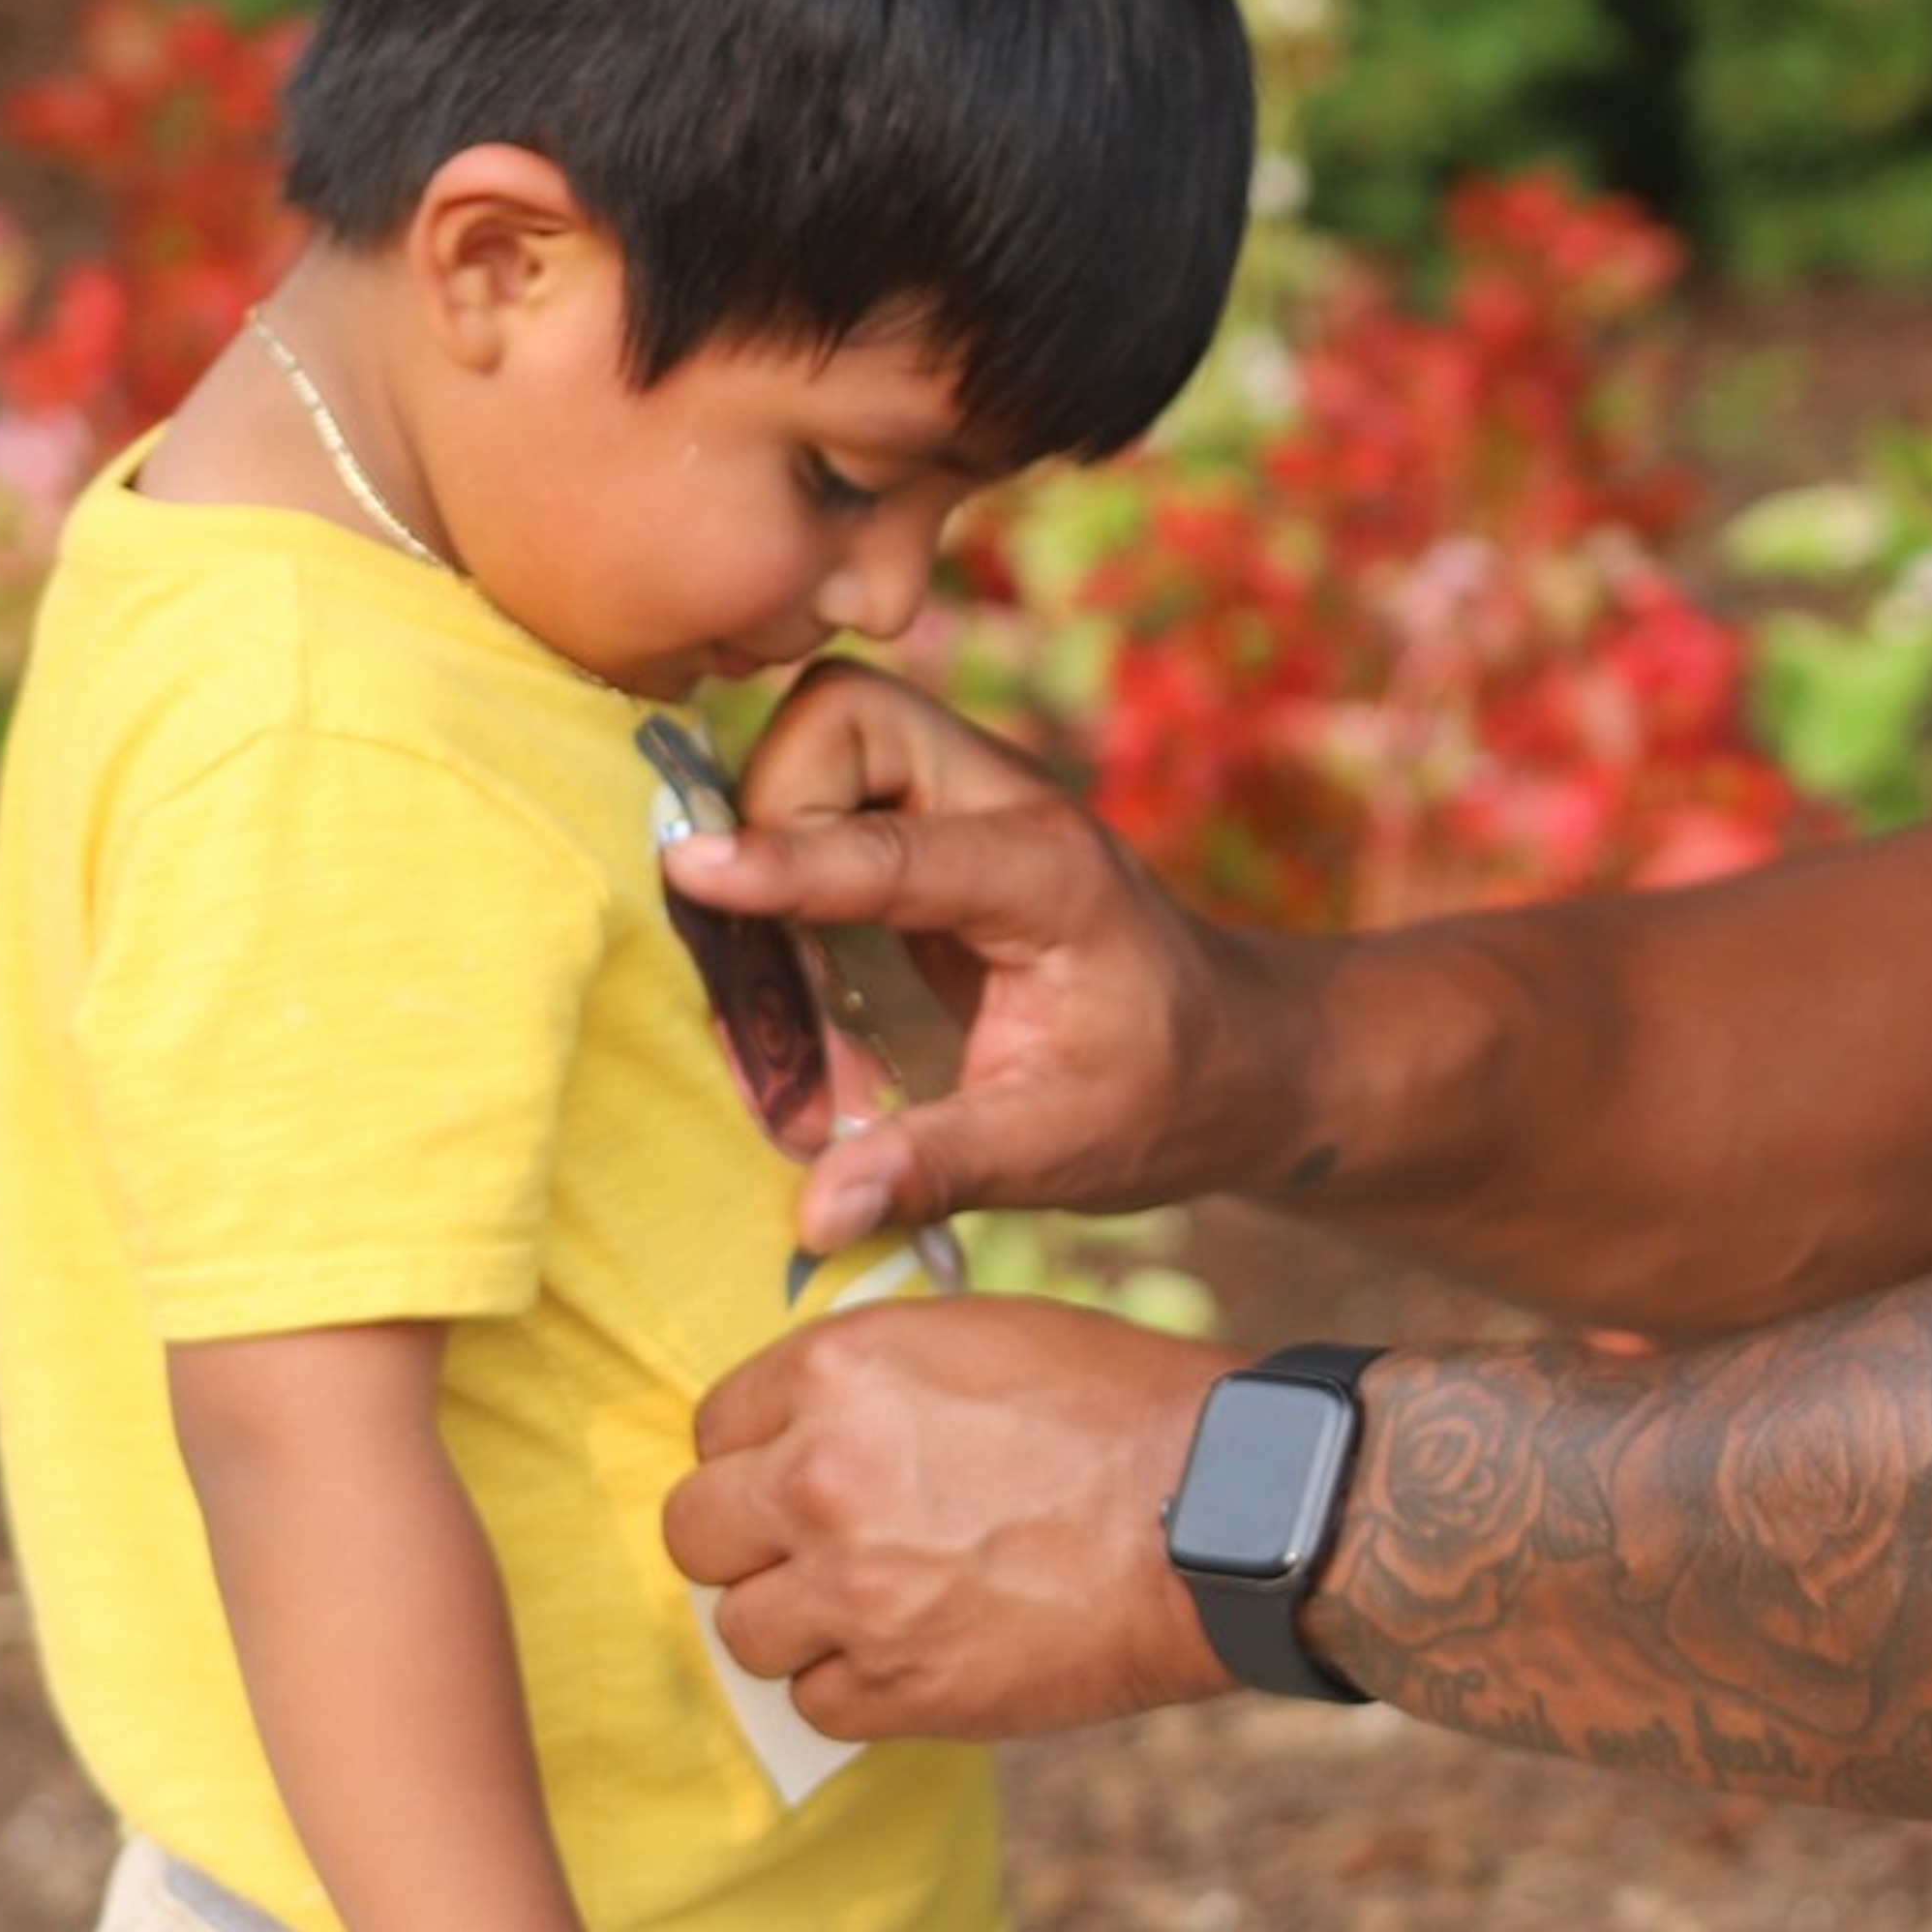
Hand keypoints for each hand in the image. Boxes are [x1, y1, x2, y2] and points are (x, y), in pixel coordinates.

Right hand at [662, 665, 1316, 1255]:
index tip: (689, 866)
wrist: (1242, 1056)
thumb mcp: (1062, 1151)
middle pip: (847, 716)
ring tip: (769, 944)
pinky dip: (790, 842)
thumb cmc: (1165, 1098)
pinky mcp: (941, 821)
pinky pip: (835, 784)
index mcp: (1050, 874)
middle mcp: (1008, 805)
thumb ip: (938, 1166)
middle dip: (775, 801)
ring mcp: (972, 799)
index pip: (893, 846)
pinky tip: (786, 941)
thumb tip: (817, 1215)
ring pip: (829, 732)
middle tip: (756, 926)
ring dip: (774, 818)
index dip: (786, 860)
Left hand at [668, 1292, 1222, 1742]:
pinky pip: (813, 1702)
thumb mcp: (980, 1337)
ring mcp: (853, 1592)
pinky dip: (855, 1688)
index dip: (756, 1453)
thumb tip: (800, 1420)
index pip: (715, 1428)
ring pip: (742, 1629)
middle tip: (813, 1548)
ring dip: (797, 1622)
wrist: (1219, 1517)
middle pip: (696, 1532)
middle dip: (746, 1542)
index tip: (795, 1473)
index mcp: (839, 1372)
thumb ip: (870, 1375)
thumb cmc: (1119, 1411)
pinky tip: (917, 1652)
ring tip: (874, 1604)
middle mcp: (821, 1479)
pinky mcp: (898, 1689)